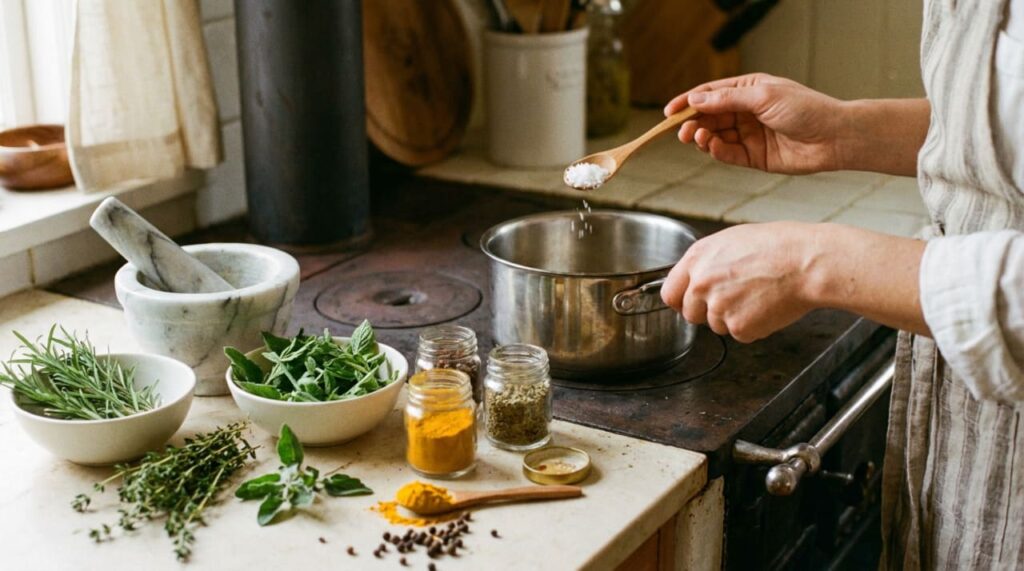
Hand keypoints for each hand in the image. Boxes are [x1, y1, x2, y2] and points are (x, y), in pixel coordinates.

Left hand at [660, 222, 819, 342]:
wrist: (806, 262)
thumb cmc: (778, 246)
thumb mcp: (732, 241)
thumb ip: (708, 262)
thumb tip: (697, 276)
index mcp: (697, 258)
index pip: (670, 292)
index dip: (682, 300)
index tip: (690, 303)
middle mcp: (701, 283)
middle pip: (690, 314)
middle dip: (708, 312)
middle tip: (736, 299)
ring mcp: (718, 307)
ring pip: (716, 326)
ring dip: (734, 318)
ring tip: (758, 296)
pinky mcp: (738, 326)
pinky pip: (740, 334)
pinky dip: (754, 327)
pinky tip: (768, 306)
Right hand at [664, 73, 845, 173]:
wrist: (834, 138)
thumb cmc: (806, 109)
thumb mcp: (763, 97)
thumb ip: (727, 100)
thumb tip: (695, 100)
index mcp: (748, 91)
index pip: (710, 94)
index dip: (687, 102)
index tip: (668, 112)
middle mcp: (746, 112)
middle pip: (708, 117)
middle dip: (691, 122)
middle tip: (680, 130)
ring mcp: (749, 135)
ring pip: (714, 137)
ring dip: (701, 137)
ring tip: (696, 137)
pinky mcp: (753, 157)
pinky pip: (727, 154)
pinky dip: (716, 151)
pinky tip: (711, 147)